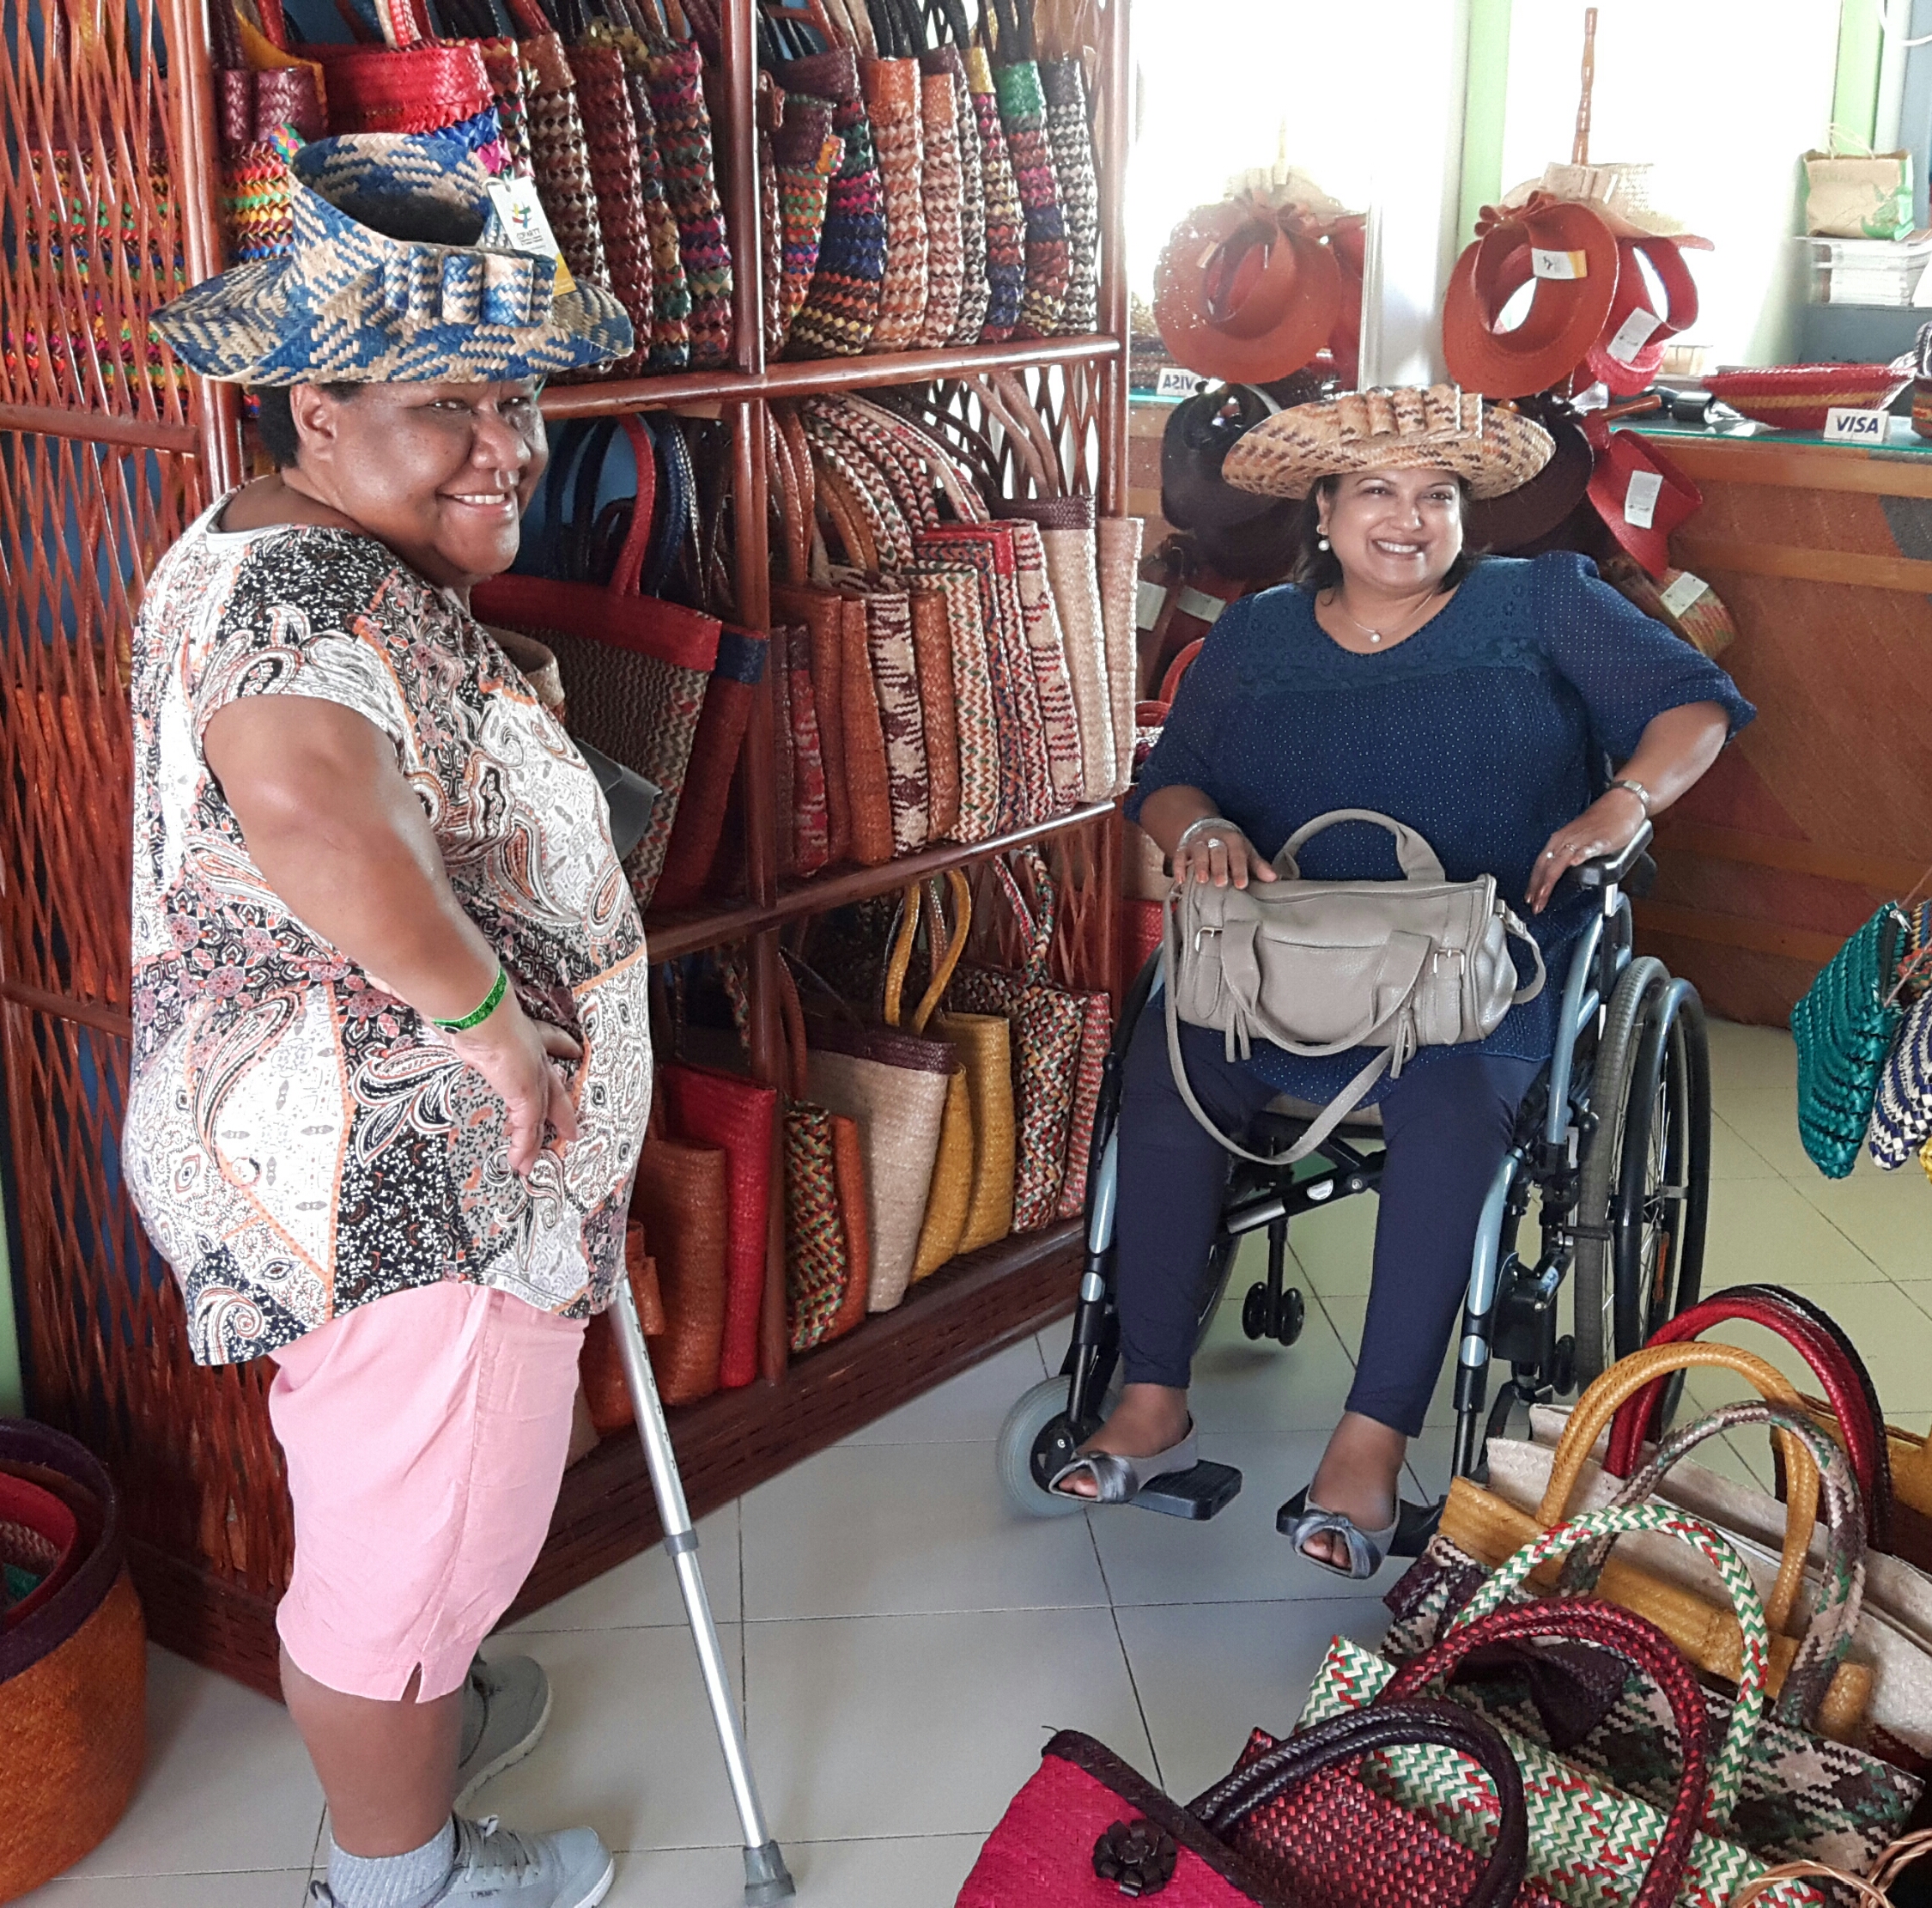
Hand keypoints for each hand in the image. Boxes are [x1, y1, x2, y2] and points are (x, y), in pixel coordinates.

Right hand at [449, 991, 581, 1175]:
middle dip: (561, 1105)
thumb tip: (389, 984)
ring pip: (542, 1111)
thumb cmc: (464, 1002)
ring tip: (535, 1158)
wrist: (478, 1010)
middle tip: (571, 1124)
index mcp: (517, 1029)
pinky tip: (521, 1161)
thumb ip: (432, 1005)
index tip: (572, 1049)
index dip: (559, 1044)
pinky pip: (529, 1125)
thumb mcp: (452, 1007)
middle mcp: (529, 1050)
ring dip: (537, 1137)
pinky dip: (524, 1145)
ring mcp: (532, 1072)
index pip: (545, 1038)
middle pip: (552, 1083)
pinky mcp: (528, 1092)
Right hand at [1173, 826, 1276, 890]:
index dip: (1240, 868)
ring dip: (1200, 866)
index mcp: (1233, 839)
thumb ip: (1258, 866)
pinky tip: (1181, 880)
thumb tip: (1273, 878)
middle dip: (1219, 867)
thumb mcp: (1246, 852)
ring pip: (1199, 852)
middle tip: (1221, 883)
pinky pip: (1179, 855)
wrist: (1207, 829)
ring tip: (1202, 881)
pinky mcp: (1183, 848)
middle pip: (1217, 851)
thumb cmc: (1230, 847)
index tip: (1242, 885)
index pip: (1238, 853)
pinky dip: (1179, 867)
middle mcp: (1215, 839)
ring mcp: (1198, 843)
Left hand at [1526, 787, 1646, 914]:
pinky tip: (1575, 863)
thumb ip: (1568, 857)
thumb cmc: (1599, 822)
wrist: (1621, 804)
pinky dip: (1581, 855)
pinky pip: (1588, 847)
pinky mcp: (1600, 838)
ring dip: (1550, 879)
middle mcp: (1566, 839)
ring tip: (1544, 894)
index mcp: (1559, 840)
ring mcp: (1582, 839)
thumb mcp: (1576, 841)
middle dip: (1539, 887)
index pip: (1541, 864)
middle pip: (1547, 865)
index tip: (1530, 899)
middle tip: (1535, 904)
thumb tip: (1559, 874)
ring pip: (1561, 860)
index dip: (1534, 883)